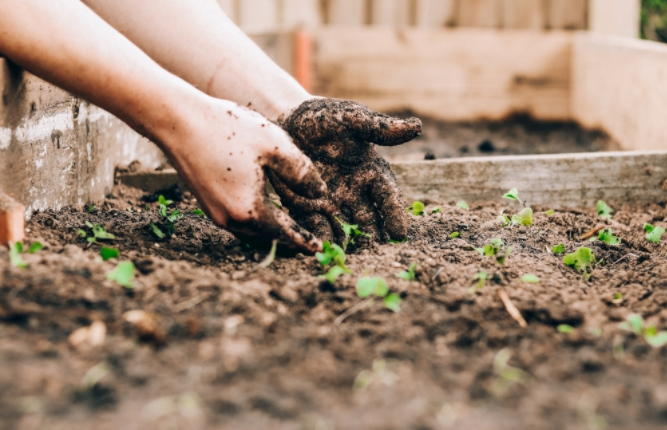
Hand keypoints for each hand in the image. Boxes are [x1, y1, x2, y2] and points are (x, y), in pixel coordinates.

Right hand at [162, 98, 326, 253]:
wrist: (178, 121)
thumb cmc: (228, 129)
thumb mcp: (275, 145)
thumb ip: (302, 172)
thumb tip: (320, 193)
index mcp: (249, 210)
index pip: (284, 233)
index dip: (304, 241)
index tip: (318, 250)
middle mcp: (230, 219)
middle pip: (267, 236)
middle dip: (289, 238)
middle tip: (309, 240)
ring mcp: (215, 213)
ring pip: (251, 230)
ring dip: (271, 230)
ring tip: (291, 227)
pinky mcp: (206, 203)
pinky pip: (238, 220)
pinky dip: (256, 220)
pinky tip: (265, 210)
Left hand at [270, 98, 420, 243]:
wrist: (286, 120)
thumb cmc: (324, 117)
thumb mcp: (351, 118)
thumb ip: (379, 127)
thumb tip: (416, 127)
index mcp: (371, 172)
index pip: (388, 197)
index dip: (394, 214)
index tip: (400, 233)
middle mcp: (355, 192)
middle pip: (369, 220)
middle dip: (373, 238)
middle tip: (377, 256)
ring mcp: (332, 202)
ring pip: (345, 228)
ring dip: (349, 244)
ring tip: (351, 260)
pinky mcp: (308, 208)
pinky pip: (316, 227)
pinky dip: (321, 239)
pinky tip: (322, 251)